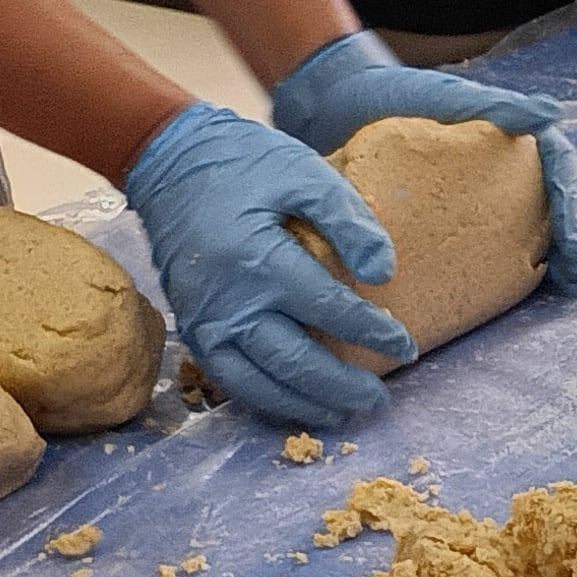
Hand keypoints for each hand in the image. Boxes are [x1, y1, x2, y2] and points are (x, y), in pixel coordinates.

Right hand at [121, 104, 413, 429]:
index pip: (330, 311)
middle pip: (295, 362)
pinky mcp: (194, 330)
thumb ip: (349, 221)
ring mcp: (206, 322)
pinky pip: (230, 380)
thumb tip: (385, 274)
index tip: (405, 346)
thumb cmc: (245, 166)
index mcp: (260, 260)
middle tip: (379, 399)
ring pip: (260, 385)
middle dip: (342, 386)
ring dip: (305, 406)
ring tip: (343, 412)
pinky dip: (266, 399)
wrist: (171, 164)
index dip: (372, 333)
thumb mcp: (304, 173)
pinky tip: (297, 403)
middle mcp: (229, 302)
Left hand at [269, 36, 576, 303]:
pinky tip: (492, 300)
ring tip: (557, 291)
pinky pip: (479, 251)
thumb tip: (551, 114)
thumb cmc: (389, 93)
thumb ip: (493, 103)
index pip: (560, 175)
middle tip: (576, 279)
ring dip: (544, 263)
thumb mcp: (440, 96)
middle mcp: (501, 175)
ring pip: (525, 232)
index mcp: (510, 142)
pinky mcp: (442, 224)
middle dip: (572, 246)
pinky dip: (495, 275)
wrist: (331, 107)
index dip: (576, 212)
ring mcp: (474, 201)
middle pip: (552, 211)